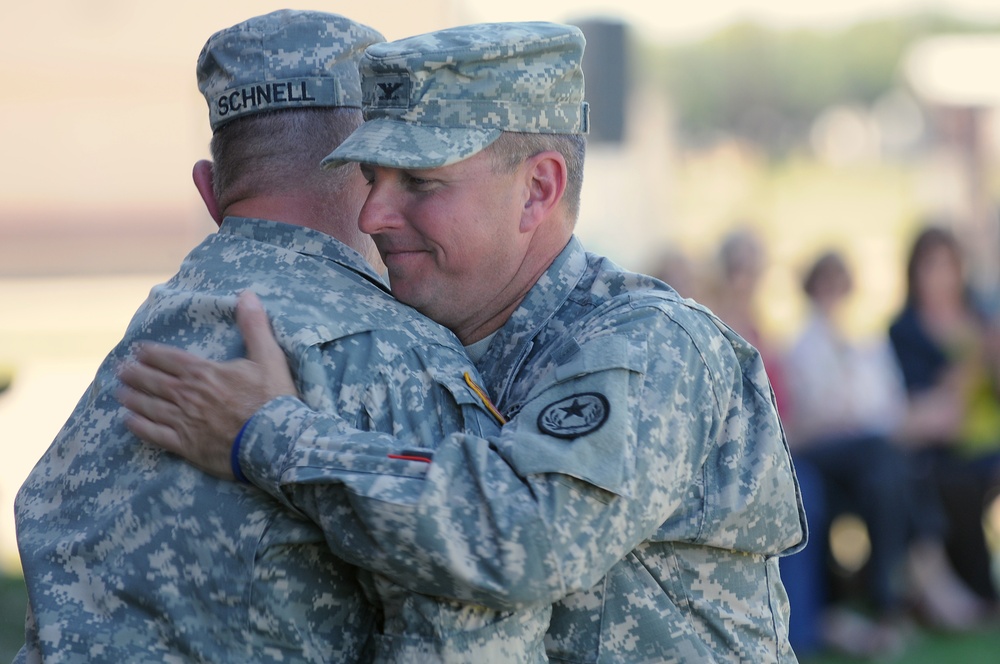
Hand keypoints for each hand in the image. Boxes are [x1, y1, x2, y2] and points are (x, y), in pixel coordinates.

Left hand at [117, 290, 297, 478]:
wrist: (273, 440)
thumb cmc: (273, 399)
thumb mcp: (269, 357)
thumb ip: (254, 326)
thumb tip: (247, 294)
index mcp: (204, 373)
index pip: (170, 359)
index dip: (151, 353)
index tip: (137, 350)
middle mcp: (188, 395)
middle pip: (154, 382)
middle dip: (135, 374)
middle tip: (120, 370)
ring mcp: (185, 421)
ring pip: (150, 406)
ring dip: (133, 398)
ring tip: (119, 392)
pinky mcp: (187, 445)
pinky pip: (156, 434)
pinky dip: (140, 427)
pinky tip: (129, 422)